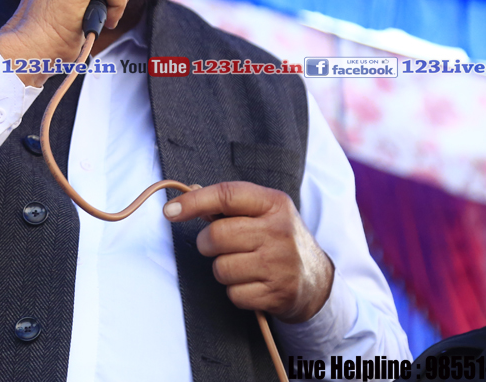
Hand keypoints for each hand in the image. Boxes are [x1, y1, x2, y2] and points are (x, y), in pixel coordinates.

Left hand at [163, 181, 333, 322]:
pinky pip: (233, 293)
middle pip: (217, 235)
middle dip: (207, 243)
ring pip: (221, 268)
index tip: (170, 211)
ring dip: (222, 269)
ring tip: (241, 265)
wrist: (316, 280)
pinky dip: (236, 291)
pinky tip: (252, 283)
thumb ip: (229, 203)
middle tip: (216, 245)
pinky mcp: (277, 294)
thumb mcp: (264, 212)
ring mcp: (280, 264)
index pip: (227, 195)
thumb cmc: (279, 239)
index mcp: (274, 203)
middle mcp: (279, 231)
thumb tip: (189, 192)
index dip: (194, 202)